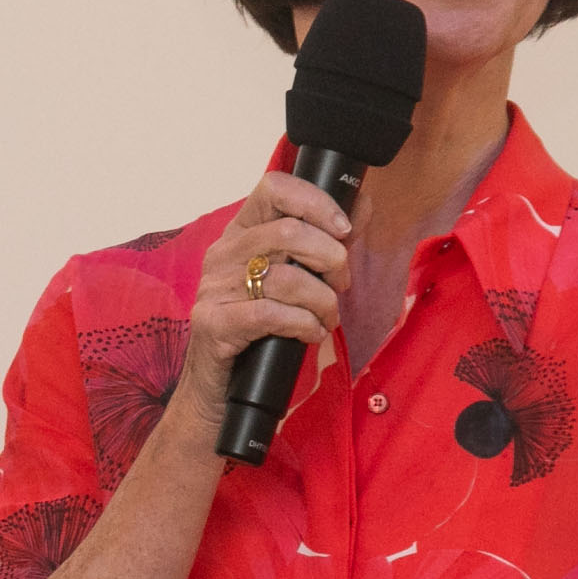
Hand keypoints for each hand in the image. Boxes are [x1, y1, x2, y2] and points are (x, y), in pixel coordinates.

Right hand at [173, 169, 353, 450]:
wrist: (217, 390)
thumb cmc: (260, 332)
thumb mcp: (294, 282)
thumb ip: (325, 243)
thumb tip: (363, 206)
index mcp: (241, 234)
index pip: (274, 188)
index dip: (316, 201)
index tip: (344, 229)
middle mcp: (222, 254)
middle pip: (288, 231)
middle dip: (331, 259)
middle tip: (341, 284)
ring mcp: (214, 289)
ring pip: (285, 276)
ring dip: (322, 301)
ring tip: (327, 318)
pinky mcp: (214, 324)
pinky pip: (270, 314)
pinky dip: (302, 324)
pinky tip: (310, 333)